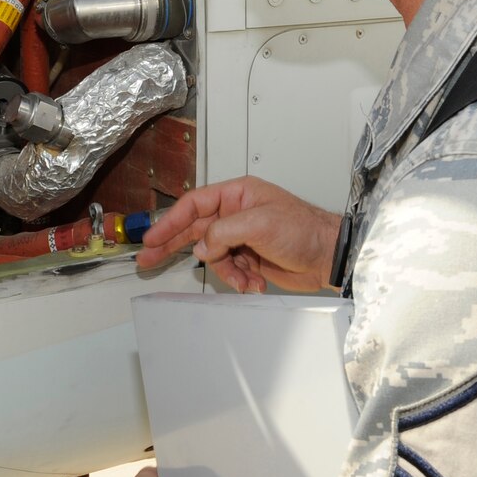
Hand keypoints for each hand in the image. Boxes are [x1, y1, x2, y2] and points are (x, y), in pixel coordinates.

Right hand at [134, 177, 339, 292]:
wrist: (328, 256)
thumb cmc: (304, 229)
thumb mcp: (260, 223)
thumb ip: (223, 232)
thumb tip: (202, 246)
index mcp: (238, 194)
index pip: (194, 205)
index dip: (170, 221)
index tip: (152, 238)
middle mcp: (237, 213)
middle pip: (195, 229)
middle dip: (173, 245)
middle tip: (148, 258)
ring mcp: (242, 237)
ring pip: (213, 256)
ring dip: (226, 271)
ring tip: (244, 277)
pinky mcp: (250, 258)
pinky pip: (229, 271)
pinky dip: (239, 279)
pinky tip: (255, 282)